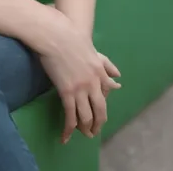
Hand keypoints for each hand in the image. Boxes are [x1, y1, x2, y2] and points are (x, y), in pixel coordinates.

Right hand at [37, 12, 120, 143]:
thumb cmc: (70, 38)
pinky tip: (65, 137)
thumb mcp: (92, 50)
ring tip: (82, 135)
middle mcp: (94, 82)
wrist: (54, 34)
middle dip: (97, 125)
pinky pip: (70, 116)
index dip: (101, 107)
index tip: (97, 114)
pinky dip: (69, 130)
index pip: (106, 96)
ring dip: (85, 129)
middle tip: (93, 133)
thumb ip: (106, 65)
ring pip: (86, 117)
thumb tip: (118, 81)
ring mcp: (81, 88)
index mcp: (100, 71)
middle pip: (100, 111)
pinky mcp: (67, 92)